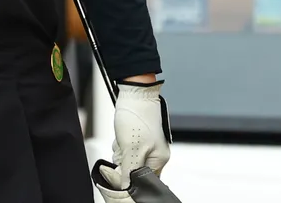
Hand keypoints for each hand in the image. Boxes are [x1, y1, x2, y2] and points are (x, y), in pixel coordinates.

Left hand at [91, 81, 170, 200]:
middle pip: (134, 170)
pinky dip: (120, 144)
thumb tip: (127, 188)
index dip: (131, 178)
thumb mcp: (131, 148)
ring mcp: (146, 146)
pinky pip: (126, 149)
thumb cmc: (137, 116)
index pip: (144, 181)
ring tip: (123, 138)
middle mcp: (155, 154)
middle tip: (124, 148)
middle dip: (124, 161)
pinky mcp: (138, 138)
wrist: (134, 92)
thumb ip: (130, 171)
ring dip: (121, 151)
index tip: (121, 171)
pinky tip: (121, 135)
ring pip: (127, 160)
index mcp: (160, 159)